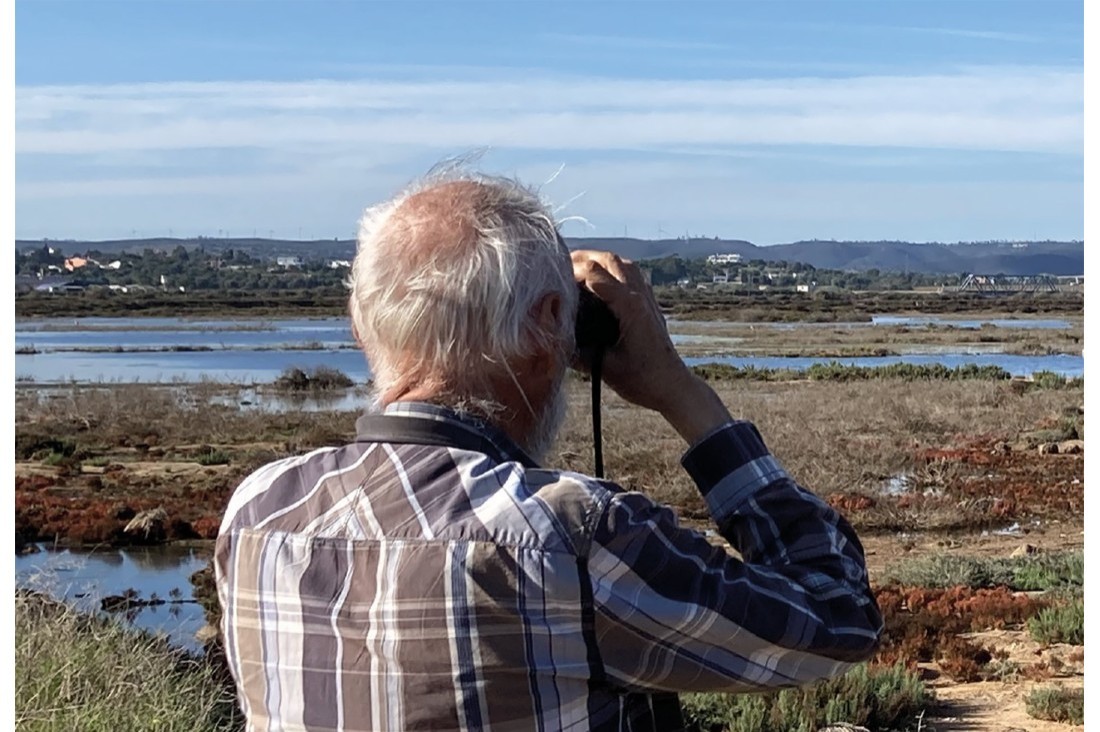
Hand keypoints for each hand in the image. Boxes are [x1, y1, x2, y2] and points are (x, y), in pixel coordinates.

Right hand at [571, 250, 731, 443]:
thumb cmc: (643, 380)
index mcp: (629, 307)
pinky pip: (632, 275)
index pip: (595, 275)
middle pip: (610, 260)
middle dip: (583, 257)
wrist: (672, 387)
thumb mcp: (605, 368)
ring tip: (578, 267)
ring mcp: (647, 298)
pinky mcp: (650, 305)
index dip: (571, 271)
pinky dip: (614, 270)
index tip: (552, 276)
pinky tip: (603, 281)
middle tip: (560, 263)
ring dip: (600, 260)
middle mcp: (639, 296)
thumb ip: (578, 354)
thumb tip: (553, 340)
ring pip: (623, 264)